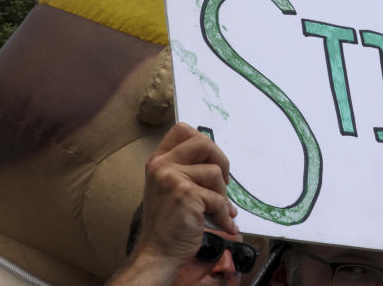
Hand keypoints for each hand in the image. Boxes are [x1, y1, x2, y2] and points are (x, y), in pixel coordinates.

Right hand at [108, 123, 236, 283]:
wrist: (158, 252)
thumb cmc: (169, 222)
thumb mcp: (170, 187)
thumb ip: (187, 168)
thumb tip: (218, 158)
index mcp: (158, 161)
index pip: (182, 129)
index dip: (203, 142)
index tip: (210, 160)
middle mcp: (162, 165)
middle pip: (203, 142)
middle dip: (221, 161)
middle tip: (224, 181)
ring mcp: (172, 178)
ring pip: (215, 172)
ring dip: (222, 195)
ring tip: (217, 209)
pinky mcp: (186, 194)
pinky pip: (218, 198)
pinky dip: (224, 214)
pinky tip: (224, 223)